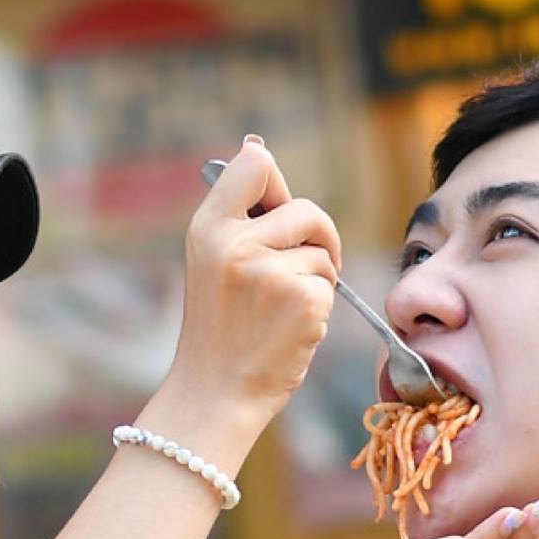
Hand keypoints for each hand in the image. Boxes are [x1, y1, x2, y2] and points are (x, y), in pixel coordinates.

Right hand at [157, 140, 340, 443]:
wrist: (215, 392)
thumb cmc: (220, 326)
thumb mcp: (212, 259)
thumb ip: (239, 212)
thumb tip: (258, 147)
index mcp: (208, 228)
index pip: (254, 164)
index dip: (277, 184)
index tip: (276, 210)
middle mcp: (235, 244)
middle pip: (306, 208)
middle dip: (316, 238)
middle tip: (298, 271)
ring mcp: (270, 272)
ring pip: (322, 251)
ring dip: (317, 277)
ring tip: (281, 309)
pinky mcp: (302, 300)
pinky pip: (331, 283)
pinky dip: (320, 306)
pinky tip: (291, 328)